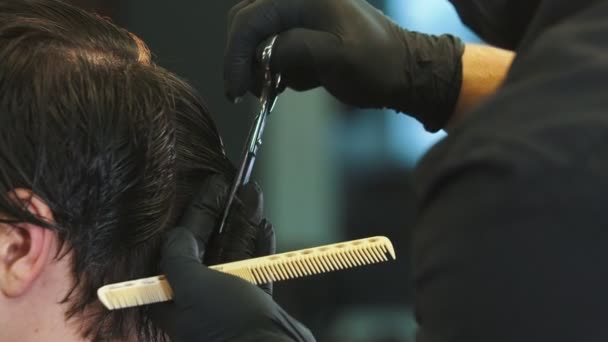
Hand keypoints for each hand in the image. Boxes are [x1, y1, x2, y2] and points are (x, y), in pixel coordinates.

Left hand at [150, 175, 313, 341]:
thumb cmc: (226, 323)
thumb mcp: (193, 286)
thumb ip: (178, 257)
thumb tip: (175, 235)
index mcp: (177, 295)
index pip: (183, 244)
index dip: (197, 211)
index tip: (212, 186)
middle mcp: (201, 297)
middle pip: (211, 244)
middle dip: (223, 213)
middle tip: (235, 185)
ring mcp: (230, 300)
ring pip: (236, 252)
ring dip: (245, 222)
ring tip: (254, 195)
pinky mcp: (256, 305)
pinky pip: (256, 267)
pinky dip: (260, 245)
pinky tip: (265, 225)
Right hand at [224, 0, 464, 131]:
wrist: (405, 71)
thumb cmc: (378, 64)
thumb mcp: (337, 58)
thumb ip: (294, 49)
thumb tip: (263, 55)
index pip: (249, 20)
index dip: (236, 56)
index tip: (235, 89)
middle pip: (246, 23)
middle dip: (244, 60)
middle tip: (249, 92)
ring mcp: (300, 13)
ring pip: (257, 35)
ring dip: (258, 65)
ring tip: (272, 89)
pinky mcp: (304, 30)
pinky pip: (273, 44)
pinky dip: (273, 66)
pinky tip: (290, 81)